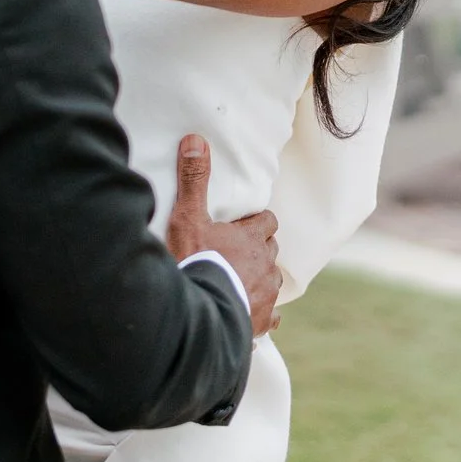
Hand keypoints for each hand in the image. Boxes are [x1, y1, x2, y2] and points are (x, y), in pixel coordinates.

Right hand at [164, 135, 280, 336]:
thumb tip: (195, 140)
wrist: (197, 315)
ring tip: (241, 281)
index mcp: (252, 238)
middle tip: (238, 251)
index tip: (243, 224)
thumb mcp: (188, 218)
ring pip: (272, 280)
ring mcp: (266, 295)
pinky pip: (271, 316)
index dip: (256, 222)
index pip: (267, 221)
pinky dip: (262, 313)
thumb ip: (193, 180)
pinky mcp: (261, 321)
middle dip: (258, 248)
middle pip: (271, 249)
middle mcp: (266, 265)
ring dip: (260, 278)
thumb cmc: (194, 264)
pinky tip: (250, 313)